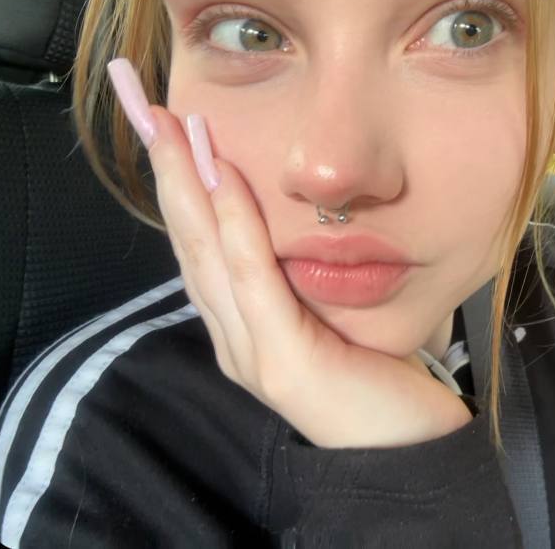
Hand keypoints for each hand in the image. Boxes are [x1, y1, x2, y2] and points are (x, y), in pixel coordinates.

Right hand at [107, 61, 470, 448]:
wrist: (407, 446)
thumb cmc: (377, 374)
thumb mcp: (328, 314)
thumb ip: (298, 276)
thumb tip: (295, 221)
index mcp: (242, 327)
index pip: (202, 246)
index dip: (179, 186)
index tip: (166, 129)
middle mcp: (234, 338)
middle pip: (191, 243)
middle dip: (167, 174)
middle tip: (146, 109)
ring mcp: (251, 353)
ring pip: (209, 255)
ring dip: (188, 186)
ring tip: (170, 127)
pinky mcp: (282, 363)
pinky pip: (252, 281)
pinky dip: (234, 227)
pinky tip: (223, 180)